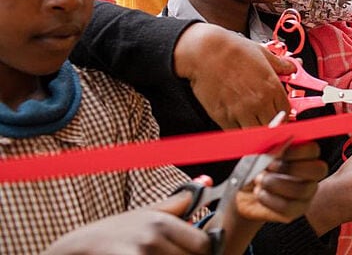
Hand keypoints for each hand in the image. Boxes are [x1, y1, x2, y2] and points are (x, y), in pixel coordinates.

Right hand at [43, 192, 209, 253]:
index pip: (205, 244)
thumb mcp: (142, 214)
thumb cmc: (108, 236)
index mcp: (162, 221)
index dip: (201, 251)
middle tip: (165, 254)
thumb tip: (207, 180)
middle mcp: (153, 236)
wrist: (69, 252)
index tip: (188, 251)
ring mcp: (140, 253)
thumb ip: (176, 203)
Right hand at [173, 23, 293, 128]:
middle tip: (266, 121)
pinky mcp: (224, 117)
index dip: (284, 114)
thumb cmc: (232, 50)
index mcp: (272, 86)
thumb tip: (290, 67)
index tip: (279, 114)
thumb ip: (279, 64)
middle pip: (274, 126)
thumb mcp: (262, 53)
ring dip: (256, 131)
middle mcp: (259, 101)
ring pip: (256, 133)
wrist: (205, 52)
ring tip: (252, 124)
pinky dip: (238, 132)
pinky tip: (237, 124)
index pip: (286, 111)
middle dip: (272, 125)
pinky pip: (236, 134)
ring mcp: (241, 111)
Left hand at [234, 142, 327, 223]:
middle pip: (318, 169)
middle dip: (291, 167)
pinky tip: (260, 193)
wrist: (239, 191)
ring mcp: (305, 194)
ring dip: (275, 183)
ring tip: (260, 180)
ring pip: (302, 189)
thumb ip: (271, 135)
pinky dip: (269, 199)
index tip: (279, 150)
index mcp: (303, 155)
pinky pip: (288, 207)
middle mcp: (309, 174)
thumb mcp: (258, 148)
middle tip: (269, 166)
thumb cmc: (251, 167)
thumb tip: (281, 120)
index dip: (297, 150)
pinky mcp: (295, 211)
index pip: (313, 149)